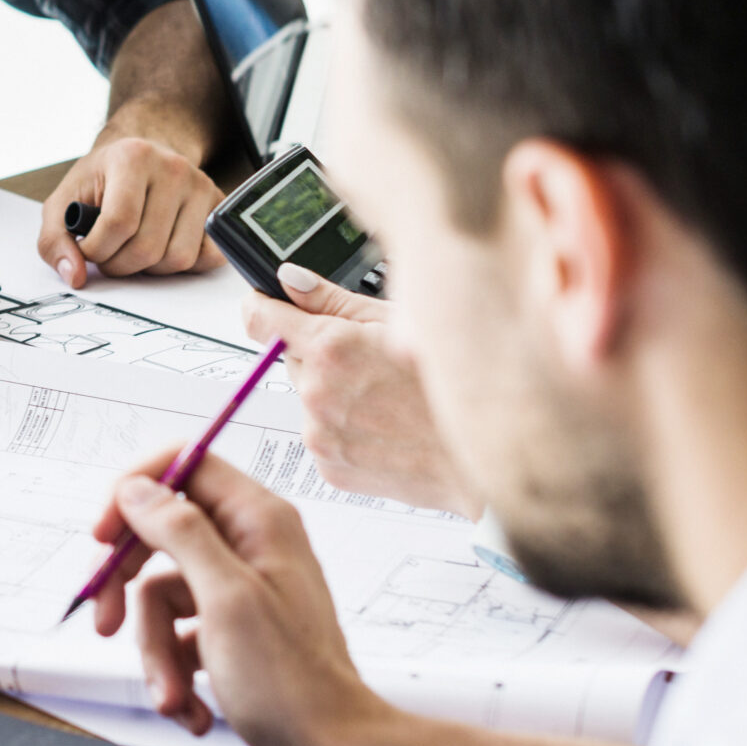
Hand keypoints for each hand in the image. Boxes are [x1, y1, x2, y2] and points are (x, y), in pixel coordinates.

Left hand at [40, 131, 223, 286]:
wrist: (139, 158)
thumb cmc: (101, 181)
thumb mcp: (64, 202)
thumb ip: (54, 240)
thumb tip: (74, 276)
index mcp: (132, 157)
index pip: (119, 223)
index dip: (98, 250)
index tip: (89, 249)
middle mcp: (173, 167)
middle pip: (148, 247)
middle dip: (120, 264)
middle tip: (110, 253)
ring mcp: (201, 186)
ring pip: (178, 258)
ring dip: (150, 269)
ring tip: (134, 249)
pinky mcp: (218, 206)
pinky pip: (208, 257)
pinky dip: (184, 265)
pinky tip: (163, 248)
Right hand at [89, 447, 392, 745]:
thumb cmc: (294, 685)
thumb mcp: (226, 599)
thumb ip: (179, 533)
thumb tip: (136, 490)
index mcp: (258, 521)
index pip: (183, 465)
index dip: (132, 492)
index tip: (102, 535)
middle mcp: (249, 546)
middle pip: (159, 535)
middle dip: (126, 587)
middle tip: (103, 619)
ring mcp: (240, 589)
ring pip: (160, 595)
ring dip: (154, 650)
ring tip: (172, 694)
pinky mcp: (231, 630)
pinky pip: (178, 633)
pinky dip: (175, 672)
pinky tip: (192, 704)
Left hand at [243, 264, 475, 515]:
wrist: (486, 456)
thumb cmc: (451, 383)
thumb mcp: (397, 321)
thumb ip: (331, 300)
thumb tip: (288, 279)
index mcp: (330, 348)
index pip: (260, 318)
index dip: (264, 307)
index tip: (269, 305)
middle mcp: (317, 393)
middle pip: (292, 359)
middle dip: (319, 355)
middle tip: (370, 362)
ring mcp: (320, 434)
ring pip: (309, 398)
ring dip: (333, 394)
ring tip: (386, 399)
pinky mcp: (329, 466)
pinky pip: (323, 435)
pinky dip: (344, 429)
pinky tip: (384, 426)